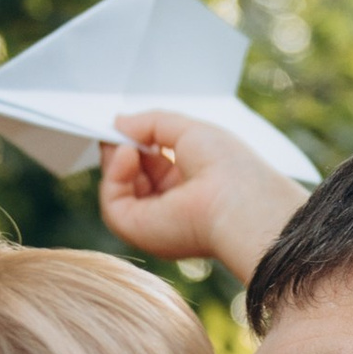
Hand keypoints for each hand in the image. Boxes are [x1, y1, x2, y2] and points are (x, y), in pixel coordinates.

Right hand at [97, 111, 304, 288]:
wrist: (240, 203)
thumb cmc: (228, 166)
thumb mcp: (189, 130)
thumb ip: (151, 123)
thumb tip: (118, 122)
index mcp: (189, 181)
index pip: (151, 162)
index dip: (137, 141)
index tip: (127, 125)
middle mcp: (171, 203)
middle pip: (130, 175)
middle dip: (123, 148)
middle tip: (121, 131)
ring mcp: (153, 220)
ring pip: (117, 188)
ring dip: (117, 160)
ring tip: (129, 144)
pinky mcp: (138, 231)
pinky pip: (111, 203)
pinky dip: (113, 175)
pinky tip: (128, 155)